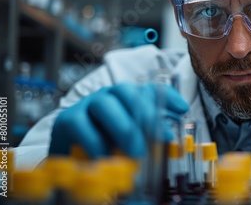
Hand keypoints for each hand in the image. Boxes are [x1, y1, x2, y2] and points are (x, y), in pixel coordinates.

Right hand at [49, 82, 188, 158]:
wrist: (70, 162)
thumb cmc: (106, 150)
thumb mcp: (132, 143)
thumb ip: (149, 137)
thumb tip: (169, 137)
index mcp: (127, 100)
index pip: (148, 89)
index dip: (167, 96)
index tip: (183, 109)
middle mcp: (108, 96)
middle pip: (127, 91)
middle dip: (145, 112)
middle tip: (160, 137)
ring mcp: (87, 105)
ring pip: (104, 103)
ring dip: (123, 127)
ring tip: (136, 151)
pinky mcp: (67, 119)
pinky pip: (81, 124)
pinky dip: (95, 142)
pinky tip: (105, 157)